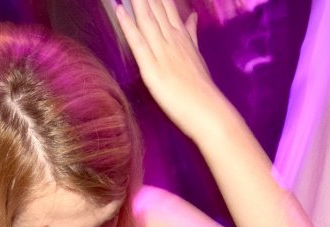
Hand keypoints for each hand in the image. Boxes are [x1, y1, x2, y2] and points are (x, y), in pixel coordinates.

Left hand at [116, 0, 225, 140]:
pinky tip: (120, 10)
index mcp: (181, 37)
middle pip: (156, 6)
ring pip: (147, 19)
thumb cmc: (201, 89)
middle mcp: (172, 39)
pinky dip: (129, 25)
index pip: (166, 6)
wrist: (209, 112)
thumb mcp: (196, 56)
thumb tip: (191, 18)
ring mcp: (163, 53)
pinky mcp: (153, 69)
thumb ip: (191, 35)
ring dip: (138, 1)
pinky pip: (139, 43)